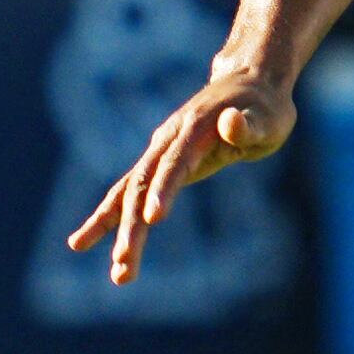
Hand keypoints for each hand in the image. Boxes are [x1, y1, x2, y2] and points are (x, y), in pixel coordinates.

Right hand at [61, 69, 296, 287]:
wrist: (248, 83)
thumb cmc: (265, 106)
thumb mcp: (269, 117)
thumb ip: (249, 125)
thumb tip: (230, 122)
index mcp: (196, 128)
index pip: (176, 163)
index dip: (163, 190)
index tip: (152, 219)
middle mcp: (169, 139)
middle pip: (142, 184)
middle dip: (131, 226)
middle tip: (124, 266)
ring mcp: (160, 150)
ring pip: (128, 191)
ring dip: (113, 228)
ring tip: (111, 270)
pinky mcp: (159, 163)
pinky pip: (128, 191)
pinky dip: (107, 216)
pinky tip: (84, 242)